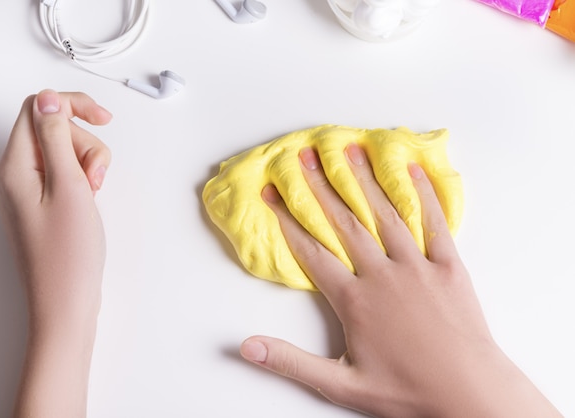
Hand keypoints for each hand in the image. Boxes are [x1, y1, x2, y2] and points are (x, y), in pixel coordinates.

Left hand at [0, 90, 111, 417]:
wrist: (66, 302)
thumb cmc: (68, 254)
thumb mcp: (68, 187)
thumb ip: (57, 138)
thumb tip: (48, 100)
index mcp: (15, 166)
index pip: (37, 108)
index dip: (72, 106)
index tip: (104, 118)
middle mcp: (15, 174)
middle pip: (53, 129)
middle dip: (85, 143)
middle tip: (94, 177)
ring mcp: (28, 189)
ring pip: (63, 151)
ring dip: (87, 162)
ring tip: (93, 192)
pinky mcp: (42, 203)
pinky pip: (64, 173)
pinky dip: (83, 178)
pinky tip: (90, 198)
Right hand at [241, 145, 560, 416]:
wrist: (467, 394)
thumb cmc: (405, 391)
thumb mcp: (339, 384)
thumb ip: (290, 361)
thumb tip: (247, 347)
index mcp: (354, 299)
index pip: (312, 252)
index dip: (288, 220)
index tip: (272, 193)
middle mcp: (382, 274)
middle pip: (344, 223)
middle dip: (321, 188)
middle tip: (304, 157)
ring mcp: (417, 267)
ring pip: (385, 215)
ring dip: (365, 181)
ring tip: (350, 150)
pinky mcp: (449, 267)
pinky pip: (435, 224)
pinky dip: (423, 195)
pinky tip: (411, 171)